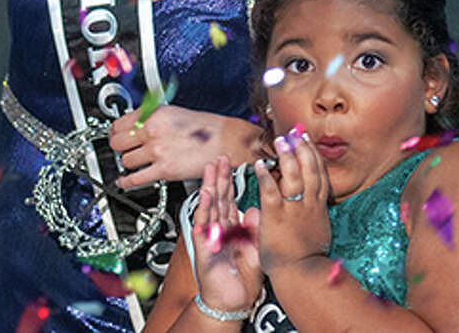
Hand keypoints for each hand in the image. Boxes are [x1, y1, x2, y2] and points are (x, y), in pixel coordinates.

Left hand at [110, 106, 255, 187]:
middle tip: (122, 150)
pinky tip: (124, 182)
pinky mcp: (165, 170)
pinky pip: (136, 178)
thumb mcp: (173, 113)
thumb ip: (152, 119)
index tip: (115, 136)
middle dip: (119, 148)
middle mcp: (153, 131)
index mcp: (154, 115)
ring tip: (134, 163)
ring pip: (126, 160)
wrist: (227, 141)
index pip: (119, 124)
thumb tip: (136, 125)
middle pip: (118, 142)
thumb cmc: (206, 128)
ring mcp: (158, 151)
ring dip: (128, 163)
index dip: (115, 132)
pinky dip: (126, 182)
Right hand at [189, 155, 261, 314]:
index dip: (230, 182)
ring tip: (211, 168)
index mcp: (230, 229)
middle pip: (219, 198)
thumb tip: (254, 210)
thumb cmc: (241, 280)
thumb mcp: (253, 250)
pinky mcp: (204, 245)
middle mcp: (219, 229)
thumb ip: (253, 229)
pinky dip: (205, 208)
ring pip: (210, 206)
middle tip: (220, 158)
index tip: (231, 164)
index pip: (229, 199)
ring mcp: (210, 236)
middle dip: (219, 177)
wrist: (232, 301)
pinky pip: (204, 223)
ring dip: (210, 186)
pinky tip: (207, 194)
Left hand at [255, 129, 330, 273]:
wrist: (302, 274)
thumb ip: (313, 212)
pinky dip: (266, 177)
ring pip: (295, 177)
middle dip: (303, 149)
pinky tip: (258, 165)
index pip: (319, 175)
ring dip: (287, 156)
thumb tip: (312, 201)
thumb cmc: (307, 256)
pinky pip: (271, 192)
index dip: (313, 156)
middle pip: (310, 171)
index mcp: (318, 208)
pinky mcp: (277, 217)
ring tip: (279, 141)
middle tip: (295, 133)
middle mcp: (309, 205)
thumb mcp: (317, 230)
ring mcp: (294, 210)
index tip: (307, 140)